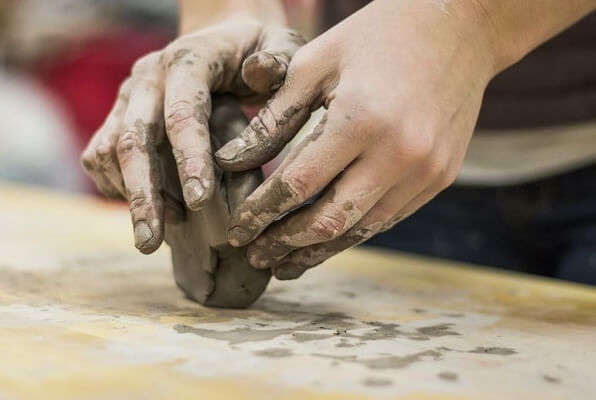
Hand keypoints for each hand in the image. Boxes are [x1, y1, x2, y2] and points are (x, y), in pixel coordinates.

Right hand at [81, 18, 303, 253]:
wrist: (221, 39)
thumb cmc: (257, 51)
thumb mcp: (281, 44)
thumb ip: (278, 59)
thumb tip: (258, 74)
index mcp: (188, 60)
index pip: (182, 112)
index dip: (189, 158)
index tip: (201, 203)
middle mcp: (148, 77)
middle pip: (133, 138)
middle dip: (143, 195)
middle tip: (150, 243)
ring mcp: (127, 97)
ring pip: (109, 151)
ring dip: (130, 196)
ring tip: (160, 232)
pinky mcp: (116, 116)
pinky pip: (100, 157)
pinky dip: (117, 188)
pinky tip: (151, 209)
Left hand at [215, 0, 498, 278]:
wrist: (459, 26)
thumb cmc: (375, 36)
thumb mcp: (315, 63)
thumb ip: (274, 117)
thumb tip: (231, 162)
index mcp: (361, 118)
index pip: (297, 184)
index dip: (261, 213)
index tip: (236, 230)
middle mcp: (399, 153)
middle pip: (329, 220)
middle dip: (285, 244)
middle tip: (255, 255)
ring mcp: (426, 170)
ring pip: (361, 229)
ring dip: (318, 250)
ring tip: (284, 264)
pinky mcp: (441, 176)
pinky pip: (389, 217)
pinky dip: (353, 231)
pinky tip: (326, 239)